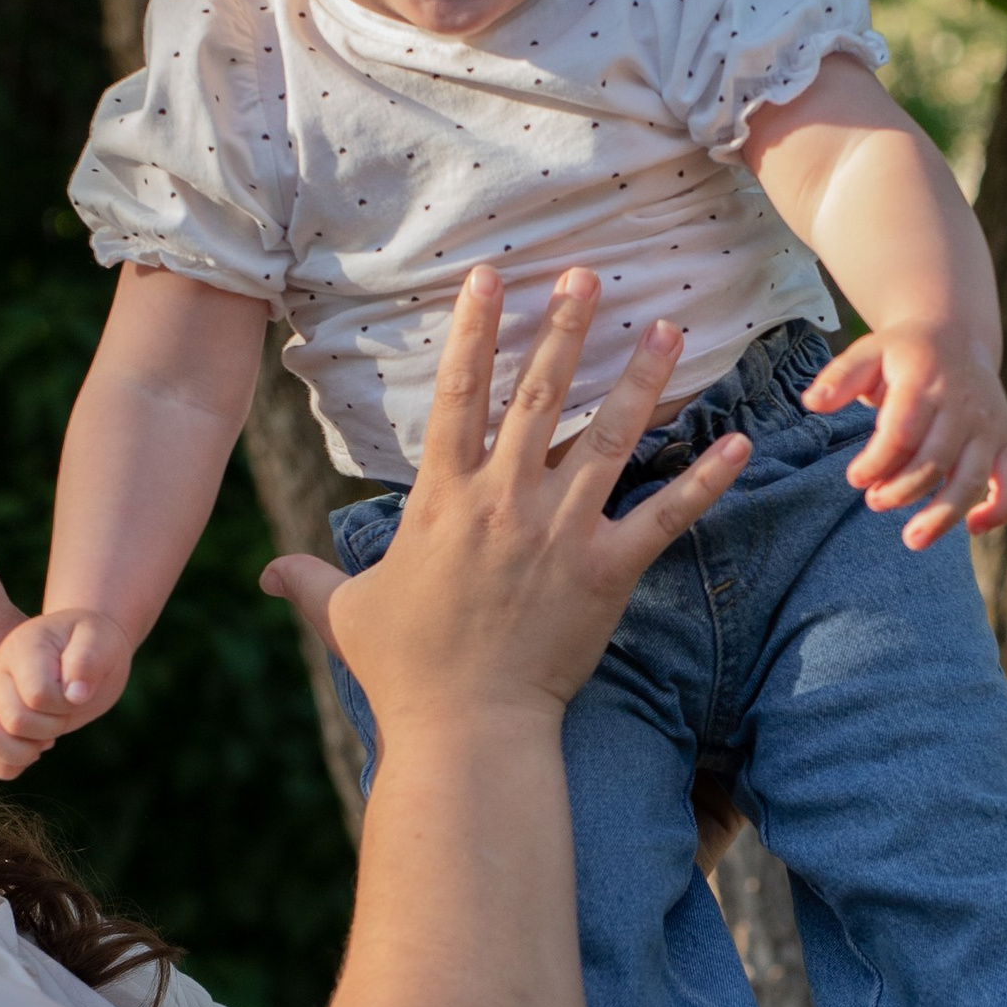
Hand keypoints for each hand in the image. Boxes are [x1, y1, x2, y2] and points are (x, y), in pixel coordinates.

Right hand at [0, 607, 135, 778]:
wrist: (82, 645)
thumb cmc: (92, 641)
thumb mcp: (101, 640)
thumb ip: (88, 660)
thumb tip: (76, 694)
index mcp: (24, 648)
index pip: (37, 695)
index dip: (65, 704)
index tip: (78, 691)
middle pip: (14, 721)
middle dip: (51, 726)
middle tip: (66, 711)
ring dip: (25, 750)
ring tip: (47, 736)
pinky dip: (8, 764)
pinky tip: (34, 749)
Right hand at [261, 266, 748, 738]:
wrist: (467, 730)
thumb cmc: (403, 673)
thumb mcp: (346, 615)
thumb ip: (310, 580)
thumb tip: (265, 573)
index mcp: (442, 499)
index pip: (458, 394)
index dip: (473, 331)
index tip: (490, 278)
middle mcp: (505, 501)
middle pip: (540, 395)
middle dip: (564, 328)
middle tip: (587, 275)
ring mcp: (561, 533)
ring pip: (611, 437)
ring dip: (641, 377)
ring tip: (667, 326)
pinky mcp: (608, 572)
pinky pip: (666, 515)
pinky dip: (706, 479)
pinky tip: (741, 442)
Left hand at [803, 322, 1006, 549]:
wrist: (956, 337)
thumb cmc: (903, 354)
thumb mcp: (868, 352)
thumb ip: (840, 377)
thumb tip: (812, 403)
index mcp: (927, 380)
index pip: (903, 431)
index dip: (877, 461)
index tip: (855, 478)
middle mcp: (964, 404)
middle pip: (934, 460)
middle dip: (901, 490)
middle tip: (874, 501)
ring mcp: (990, 426)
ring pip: (971, 479)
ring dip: (942, 515)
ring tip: (912, 539)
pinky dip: (1001, 510)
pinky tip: (973, 529)